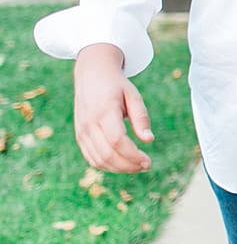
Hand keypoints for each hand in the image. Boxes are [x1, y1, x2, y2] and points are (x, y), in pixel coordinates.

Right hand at [74, 44, 152, 172]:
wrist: (91, 75)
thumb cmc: (116, 86)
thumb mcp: (133, 95)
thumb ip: (141, 117)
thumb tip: (149, 140)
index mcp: (104, 111)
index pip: (117, 141)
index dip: (133, 156)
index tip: (148, 161)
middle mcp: (89, 124)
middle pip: (107, 154)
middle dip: (128, 165)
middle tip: (146, 166)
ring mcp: (81, 131)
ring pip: (98, 160)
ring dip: (119, 168)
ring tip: (137, 166)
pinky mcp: (79, 136)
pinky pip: (92, 158)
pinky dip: (107, 166)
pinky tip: (123, 164)